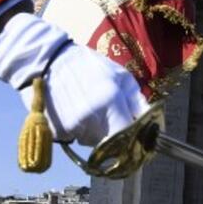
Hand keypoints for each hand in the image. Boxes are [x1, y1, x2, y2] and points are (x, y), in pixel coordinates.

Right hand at [0, 14, 148, 146]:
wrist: (48, 60)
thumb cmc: (89, 65)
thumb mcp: (120, 76)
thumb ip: (137, 102)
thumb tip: (153, 125)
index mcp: (110, 99)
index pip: (126, 135)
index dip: (131, 139)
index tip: (134, 138)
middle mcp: (91, 115)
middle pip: (110, 143)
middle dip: (113, 135)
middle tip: (108, 117)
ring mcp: (73, 124)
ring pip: (91, 142)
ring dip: (94, 132)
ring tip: (88, 109)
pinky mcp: (57, 130)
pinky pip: (75, 138)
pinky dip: (77, 130)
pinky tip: (73, 111)